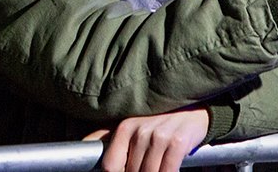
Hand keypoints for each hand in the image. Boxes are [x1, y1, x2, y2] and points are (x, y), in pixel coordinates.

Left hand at [84, 108, 209, 171]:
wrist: (195, 112)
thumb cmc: (160, 121)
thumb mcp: (133, 124)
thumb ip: (107, 135)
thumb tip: (83, 143)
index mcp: (125, 127)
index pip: (111, 166)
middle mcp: (139, 131)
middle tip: (148, 167)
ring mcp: (158, 137)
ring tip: (157, 167)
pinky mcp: (177, 143)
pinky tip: (170, 170)